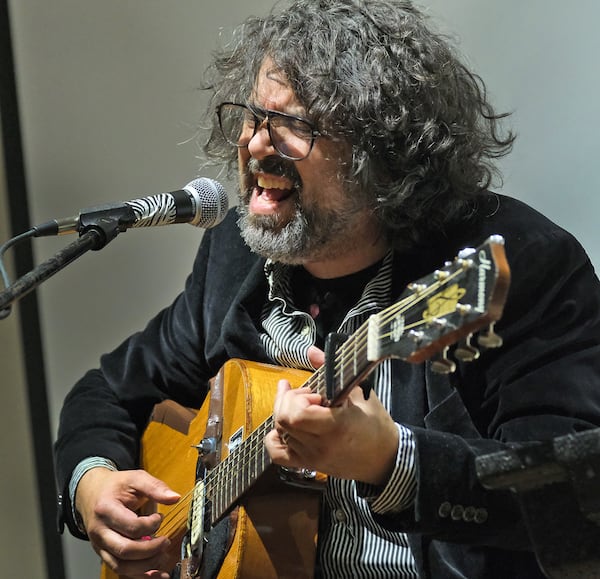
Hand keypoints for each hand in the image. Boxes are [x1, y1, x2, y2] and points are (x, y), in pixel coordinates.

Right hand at [75, 467, 179, 577]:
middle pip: (125, 550)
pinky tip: (156, 574)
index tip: (161, 517)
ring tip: (162, 556)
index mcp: (106, 510)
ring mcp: (100, 545)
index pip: (131, 526)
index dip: (151, 525)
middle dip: (150, 550)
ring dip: (146, 567)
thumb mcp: (135, 478)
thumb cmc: (116, 486)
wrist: (92, 493)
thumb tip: (175, 498)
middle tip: (166, 541)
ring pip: (121, 566)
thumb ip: (155, 487)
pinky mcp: (104, 554)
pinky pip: (119, 571)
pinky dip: (139, 575)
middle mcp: (99, 531)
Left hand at [265, 379, 398, 485]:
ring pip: (280, 432)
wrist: (385, 458)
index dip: (298, 398)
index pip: (296, 414)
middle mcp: (320, 445)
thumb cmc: (375, 424)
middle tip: (307, 396)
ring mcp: (312, 457)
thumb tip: (311, 351)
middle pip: (283, 420)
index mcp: (335, 427)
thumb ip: (332, 369)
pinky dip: (275, 438)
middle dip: (289, 401)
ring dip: (285, 414)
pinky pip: (278, 454)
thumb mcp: (360, 392)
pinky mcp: (309, 465)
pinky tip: (285, 428)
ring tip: (302, 407)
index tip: (314, 394)